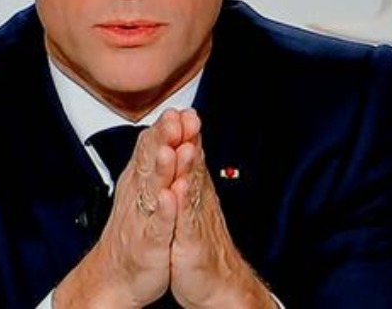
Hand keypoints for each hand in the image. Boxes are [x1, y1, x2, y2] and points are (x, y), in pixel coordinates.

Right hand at [53, 109, 184, 306]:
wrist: (116, 274)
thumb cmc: (135, 231)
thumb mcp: (145, 191)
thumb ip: (154, 162)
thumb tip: (162, 132)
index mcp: (141, 181)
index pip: (151, 148)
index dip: (165, 129)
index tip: (180, 109)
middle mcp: (140, 194)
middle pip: (151, 161)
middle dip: (164, 139)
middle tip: (174, 117)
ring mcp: (144, 217)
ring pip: (153, 188)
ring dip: (162, 168)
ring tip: (170, 149)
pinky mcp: (150, 242)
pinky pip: (157, 224)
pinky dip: (164, 210)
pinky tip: (169, 197)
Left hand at [169, 109, 276, 307]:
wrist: (213, 281)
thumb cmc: (196, 242)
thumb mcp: (190, 204)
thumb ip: (189, 175)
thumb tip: (187, 148)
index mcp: (192, 189)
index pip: (188, 155)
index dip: (183, 133)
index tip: (178, 110)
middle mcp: (196, 200)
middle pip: (192, 165)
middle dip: (186, 140)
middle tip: (183, 116)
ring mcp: (195, 219)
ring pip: (191, 187)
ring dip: (188, 166)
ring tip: (185, 146)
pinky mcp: (192, 241)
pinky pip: (186, 220)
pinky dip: (182, 205)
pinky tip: (178, 190)